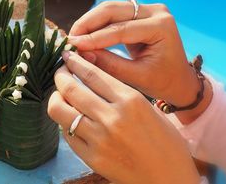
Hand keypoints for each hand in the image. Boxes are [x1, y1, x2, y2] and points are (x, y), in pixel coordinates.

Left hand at [49, 52, 199, 183]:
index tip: (68, 55)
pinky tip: (70, 118)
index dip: (75, 61)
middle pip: (71, 88)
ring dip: (56, 97)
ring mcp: (99, 139)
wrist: (169, 179)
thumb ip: (120, 92)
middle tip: (60, 71)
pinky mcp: (91, 158)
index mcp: (131, 101)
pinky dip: (65, 122)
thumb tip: (92, 76)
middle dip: (60, 75)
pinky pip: (67, 134)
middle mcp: (112, 118)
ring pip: (60, 109)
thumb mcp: (148, 108)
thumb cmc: (165, 143)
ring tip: (60, 94)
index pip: (92, 73)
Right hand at [68, 1, 211, 122]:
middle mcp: (156, 11)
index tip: (73, 46)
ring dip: (89, 22)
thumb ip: (109, 65)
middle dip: (88, 24)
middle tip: (70, 39)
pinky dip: (97, 24)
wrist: (180, 80)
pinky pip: (113, 14)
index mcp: (161, 27)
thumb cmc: (163, 82)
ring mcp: (148, 9)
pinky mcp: (140, 13)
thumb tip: (80, 55)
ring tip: (74, 39)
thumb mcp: (136, 77)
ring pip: (110, 9)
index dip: (94, 37)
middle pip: (112, 9)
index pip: (120, 29)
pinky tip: (84, 36)